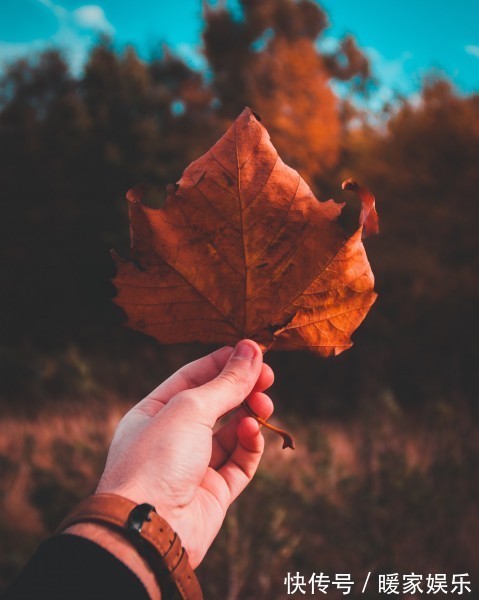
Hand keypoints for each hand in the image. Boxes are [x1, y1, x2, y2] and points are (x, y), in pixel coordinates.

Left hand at [95, 339, 273, 568]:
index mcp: (154, 413)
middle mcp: (172, 438)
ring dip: (249, 415)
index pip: (192, 378)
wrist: (148, 531)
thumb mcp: (191, 409)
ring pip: (231, 433)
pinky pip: (239, 463)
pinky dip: (250, 444)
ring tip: (263, 403)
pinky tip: (253, 430)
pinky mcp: (213, 493)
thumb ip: (226, 382)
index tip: (252, 350)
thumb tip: (251, 349)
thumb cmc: (157, 460)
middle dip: (242, 387)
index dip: (222, 362)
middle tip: (269, 375)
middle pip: (215, 404)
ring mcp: (193, 466)